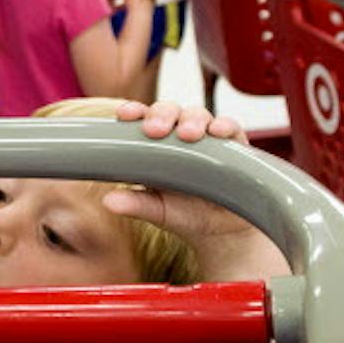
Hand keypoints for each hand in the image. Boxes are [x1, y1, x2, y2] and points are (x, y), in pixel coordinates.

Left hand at [104, 98, 280, 279]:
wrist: (223, 232)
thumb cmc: (186, 215)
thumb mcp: (159, 211)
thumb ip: (136, 204)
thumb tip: (108, 202)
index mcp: (156, 146)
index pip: (142, 120)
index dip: (134, 112)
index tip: (124, 115)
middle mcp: (181, 136)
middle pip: (170, 111)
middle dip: (162, 115)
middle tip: (154, 130)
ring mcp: (209, 138)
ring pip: (199, 115)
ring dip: (193, 120)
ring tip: (188, 134)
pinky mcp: (236, 147)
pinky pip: (232, 130)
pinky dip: (226, 127)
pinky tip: (220, 132)